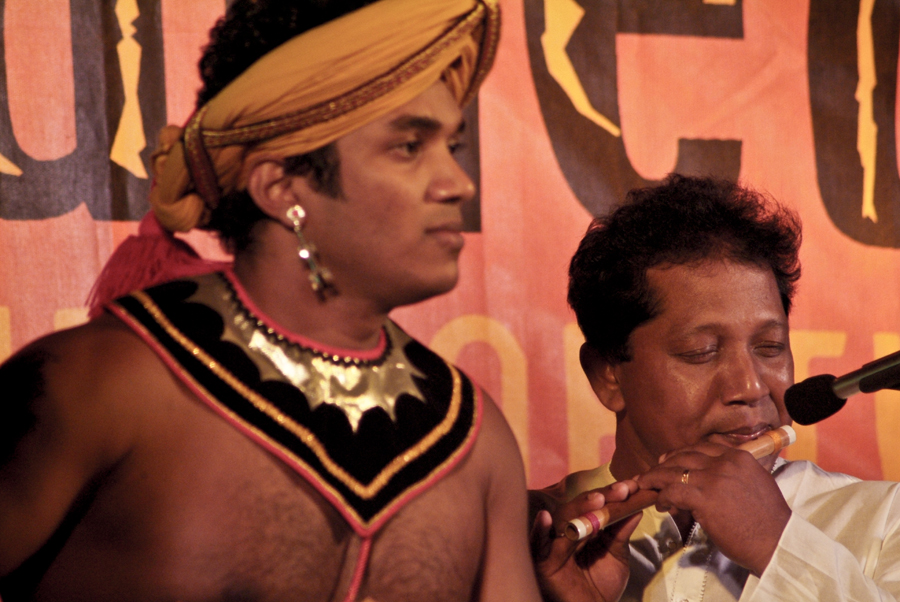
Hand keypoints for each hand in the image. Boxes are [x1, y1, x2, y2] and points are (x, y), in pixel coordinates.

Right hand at [530, 481, 640, 601]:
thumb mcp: (616, 556)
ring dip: (579, 508)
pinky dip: (539, 531)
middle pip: (578, 508)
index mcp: (582, 529)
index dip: (611, 494)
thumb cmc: (601, 589)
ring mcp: (552, 546)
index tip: (631, 486)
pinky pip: (538, 545)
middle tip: (621, 490)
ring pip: (562, 521)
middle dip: (599, 497)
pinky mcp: (542, 562)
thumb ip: (621, 533)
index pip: (594, 506)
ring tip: (598, 500)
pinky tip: (544, 518)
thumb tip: (635, 509)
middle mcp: (565, 532)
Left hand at [636, 443, 790, 575]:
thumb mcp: (754, 484)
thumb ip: (732, 475)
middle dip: (665, 464)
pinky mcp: (704, 498)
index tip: (670, 460)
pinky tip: (660, 505)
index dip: (682, 454)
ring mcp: (713, 478)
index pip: (702, 447)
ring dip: (655, 479)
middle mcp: (725, 462)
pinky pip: (673, 491)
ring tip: (646, 486)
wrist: (777, 542)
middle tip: (653, 474)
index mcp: (739, 457)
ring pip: (673, 471)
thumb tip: (709, 479)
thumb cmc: (767, 521)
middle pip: (684, 456)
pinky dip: (662, 497)